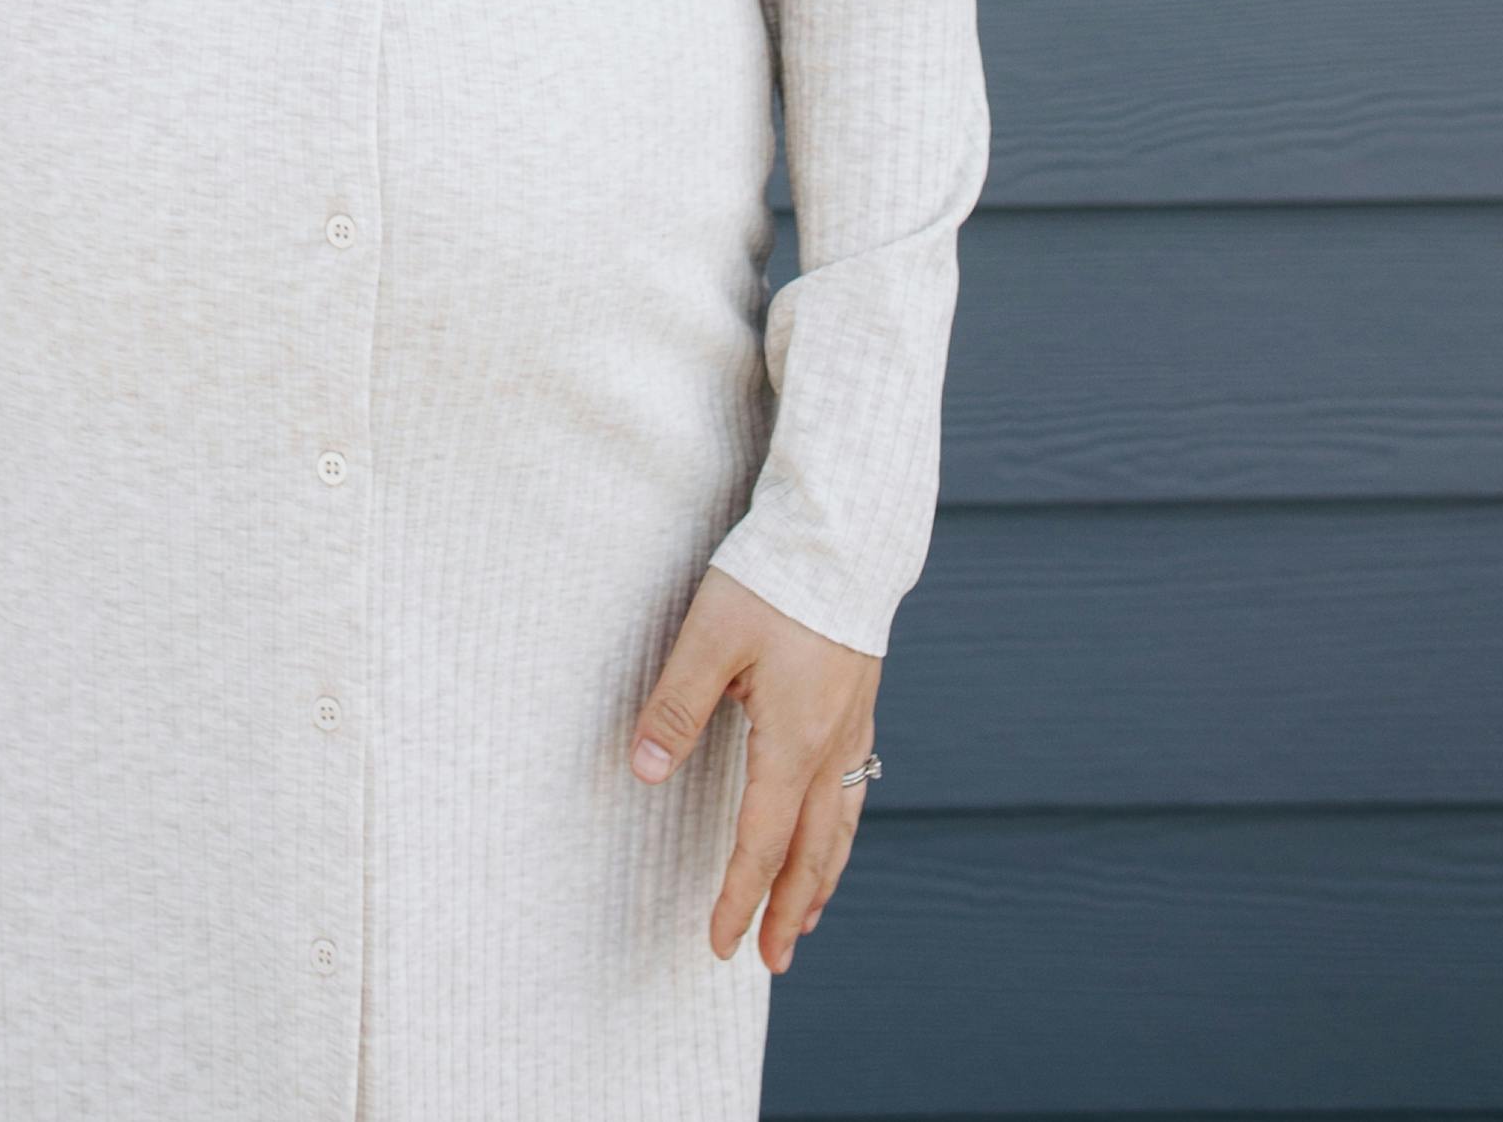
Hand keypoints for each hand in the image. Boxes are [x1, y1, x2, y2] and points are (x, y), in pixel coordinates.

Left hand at [628, 562, 880, 974]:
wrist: (843, 540)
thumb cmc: (772, 584)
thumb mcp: (709, 639)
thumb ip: (675, 708)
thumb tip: (643, 773)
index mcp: (792, 743)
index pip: (761, 843)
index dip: (739, 898)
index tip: (720, 945)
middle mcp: (830, 747)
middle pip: (811, 852)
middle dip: (787, 911)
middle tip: (771, 962)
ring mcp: (852, 729)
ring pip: (840, 827)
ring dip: (819, 881)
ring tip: (804, 920)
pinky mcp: (858, 707)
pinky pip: (853, 792)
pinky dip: (839, 834)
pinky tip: (831, 835)